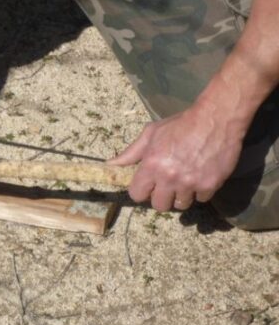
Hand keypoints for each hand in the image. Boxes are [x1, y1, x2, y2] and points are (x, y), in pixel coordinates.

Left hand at [108, 104, 243, 210]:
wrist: (215, 119)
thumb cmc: (180, 125)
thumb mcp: (151, 134)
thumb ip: (131, 153)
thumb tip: (110, 165)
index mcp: (151, 165)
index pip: (137, 195)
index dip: (141, 191)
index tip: (147, 185)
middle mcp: (169, 177)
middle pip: (159, 205)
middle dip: (161, 197)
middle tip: (166, 185)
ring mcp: (190, 183)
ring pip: (180, 205)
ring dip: (181, 196)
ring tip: (184, 180)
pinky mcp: (210, 185)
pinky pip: (201, 199)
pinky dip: (200, 191)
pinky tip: (200, 176)